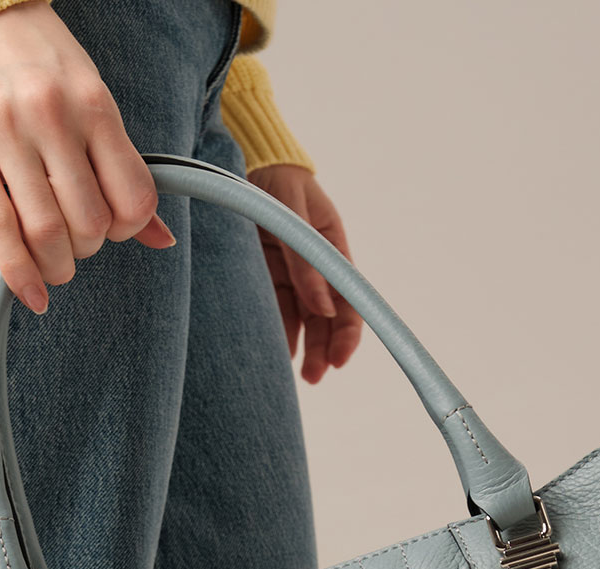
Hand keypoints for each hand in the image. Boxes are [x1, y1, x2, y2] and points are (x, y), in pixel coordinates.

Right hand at [0, 1, 174, 314]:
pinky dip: (19, 273)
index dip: (129, 230)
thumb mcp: (90, 97)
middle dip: (88, 248)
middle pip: (89, 222)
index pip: (132, 198)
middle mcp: (51, 116)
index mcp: (93, 103)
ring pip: (46, 231)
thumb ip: (121, 164)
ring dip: (57, 265)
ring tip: (55, 264)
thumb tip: (161, 238)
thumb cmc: (35, 61)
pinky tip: (31, 292)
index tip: (115, 229)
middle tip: (76, 243)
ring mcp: (3, 132)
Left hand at [247, 166, 362, 383]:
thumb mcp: (292, 216)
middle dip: (324, 350)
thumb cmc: (278, 181)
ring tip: (297, 377)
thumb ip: (304, 262)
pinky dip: (279, 332)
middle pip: (327, 317)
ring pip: (303, 319)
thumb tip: (324, 310)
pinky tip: (277, 354)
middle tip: (314, 378)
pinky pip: (277, 310)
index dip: (348, 332)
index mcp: (333, 249)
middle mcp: (316, 267)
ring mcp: (293, 273)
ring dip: (303, 347)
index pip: (350, 299)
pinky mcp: (269, 276)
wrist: (250, 161)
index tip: (340, 360)